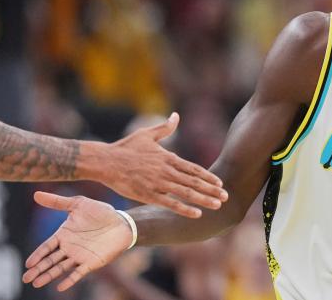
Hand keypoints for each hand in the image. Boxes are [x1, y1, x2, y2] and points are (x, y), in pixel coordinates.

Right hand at [22, 192, 130, 290]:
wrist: (122, 222)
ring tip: (36, 283)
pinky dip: (69, 280)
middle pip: (50, 260)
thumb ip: (57, 202)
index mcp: (64, 234)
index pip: (46, 247)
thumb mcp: (78, 204)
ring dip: (48, 276)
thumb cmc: (100, 212)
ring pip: (60, 268)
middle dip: (38, 269)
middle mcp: (69, 247)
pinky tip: (60, 287)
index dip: (37, 255)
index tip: (28, 263)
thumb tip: (35, 194)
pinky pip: (78, 273)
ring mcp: (79, 256)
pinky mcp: (91, 262)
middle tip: (25, 278)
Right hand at [101, 112, 226, 217]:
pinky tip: (197, 214)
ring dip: (203, 199)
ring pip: (186, 193)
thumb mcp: (147, 134)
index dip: (208, 176)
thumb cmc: (125, 148)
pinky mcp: (148, 195)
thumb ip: (165, 128)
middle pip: (194, 182)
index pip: (193, 169)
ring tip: (217, 205)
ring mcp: (158, 184)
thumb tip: (176, 116)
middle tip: (226, 196)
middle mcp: (166, 171)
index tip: (220, 182)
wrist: (106, 161)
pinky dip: (185, 209)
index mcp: (168, 157)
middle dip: (211, 189)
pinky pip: (170, 203)